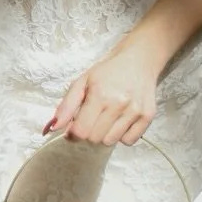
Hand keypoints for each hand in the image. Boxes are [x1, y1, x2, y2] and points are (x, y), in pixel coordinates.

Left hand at [45, 38, 160, 146]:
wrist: (140, 59)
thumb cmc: (108, 71)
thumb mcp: (82, 81)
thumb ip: (66, 106)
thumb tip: (54, 127)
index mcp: (99, 94)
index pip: (81, 132)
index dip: (74, 133)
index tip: (75, 127)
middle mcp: (118, 104)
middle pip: (95, 139)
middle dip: (89, 131)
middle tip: (93, 118)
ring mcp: (135, 111)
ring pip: (111, 141)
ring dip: (105, 134)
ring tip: (108, 117)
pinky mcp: (148, 116)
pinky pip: (129, 141)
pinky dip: (122, 135)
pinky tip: (121, 120)